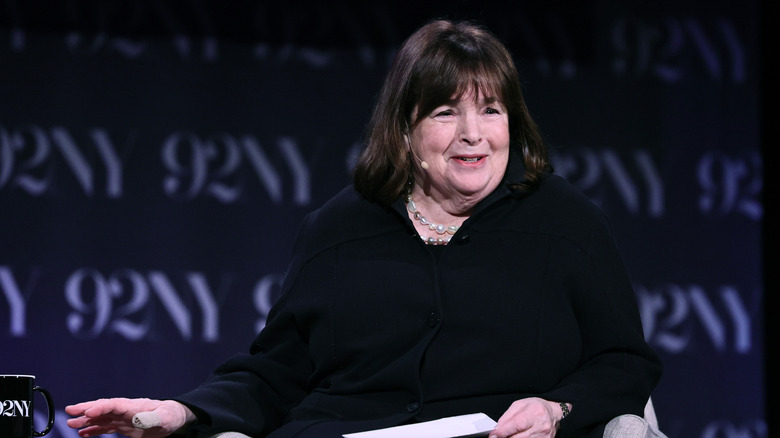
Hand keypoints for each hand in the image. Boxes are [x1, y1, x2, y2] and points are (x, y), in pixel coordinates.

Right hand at [65, 398, 194, 437]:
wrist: (174, 418)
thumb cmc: (170, 416)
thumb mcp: (164, 418)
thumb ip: (151, 418)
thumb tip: (137, 419)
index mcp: (134, 406)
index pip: (114, 404)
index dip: (101, 407)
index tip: (87, 412)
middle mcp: (126, 410)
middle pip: (103, 407)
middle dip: (86, 408)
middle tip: (69, 410)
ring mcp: (123, 417)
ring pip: (101, 417)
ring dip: (86, 420)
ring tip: (71, 423)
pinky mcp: (124, 425)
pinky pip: (106, 426)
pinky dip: (94, 429)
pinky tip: (83, 433)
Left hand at [489, 397, 564, 437]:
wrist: (552, 413)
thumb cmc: (536, 407)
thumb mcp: (520, 405)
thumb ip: (507, 416)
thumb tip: (498, 428)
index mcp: (535, 412)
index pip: (517, 425)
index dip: (503, 431)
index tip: (494, 434)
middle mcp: (541, 426)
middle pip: (518, 436)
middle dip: (506, 436)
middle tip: (500, 434)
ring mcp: (544, 436)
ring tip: (510, 434)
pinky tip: (519, 436)